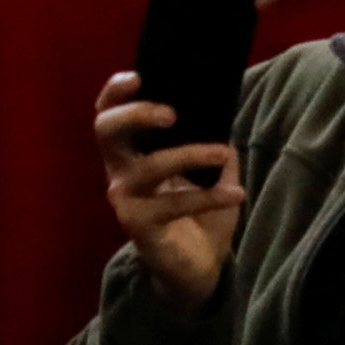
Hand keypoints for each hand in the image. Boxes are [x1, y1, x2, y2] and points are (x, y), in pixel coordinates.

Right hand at [94, 75, 246, 309]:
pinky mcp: (140, 226)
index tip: (139, 76)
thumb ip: (211, 140)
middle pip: (106, 130)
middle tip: (172, 114)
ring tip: (222, 152)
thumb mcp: (210, 171)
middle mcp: (119, 173)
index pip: (108, 114)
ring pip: (149, 167)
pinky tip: (238, 193)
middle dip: (137, 114)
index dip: (115, 92)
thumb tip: (224, 110)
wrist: (199, 267)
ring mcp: (126, 200)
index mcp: (129, 154)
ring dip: (189, 155)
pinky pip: (175, 204)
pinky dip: (210, 196)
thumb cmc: (200, 214)